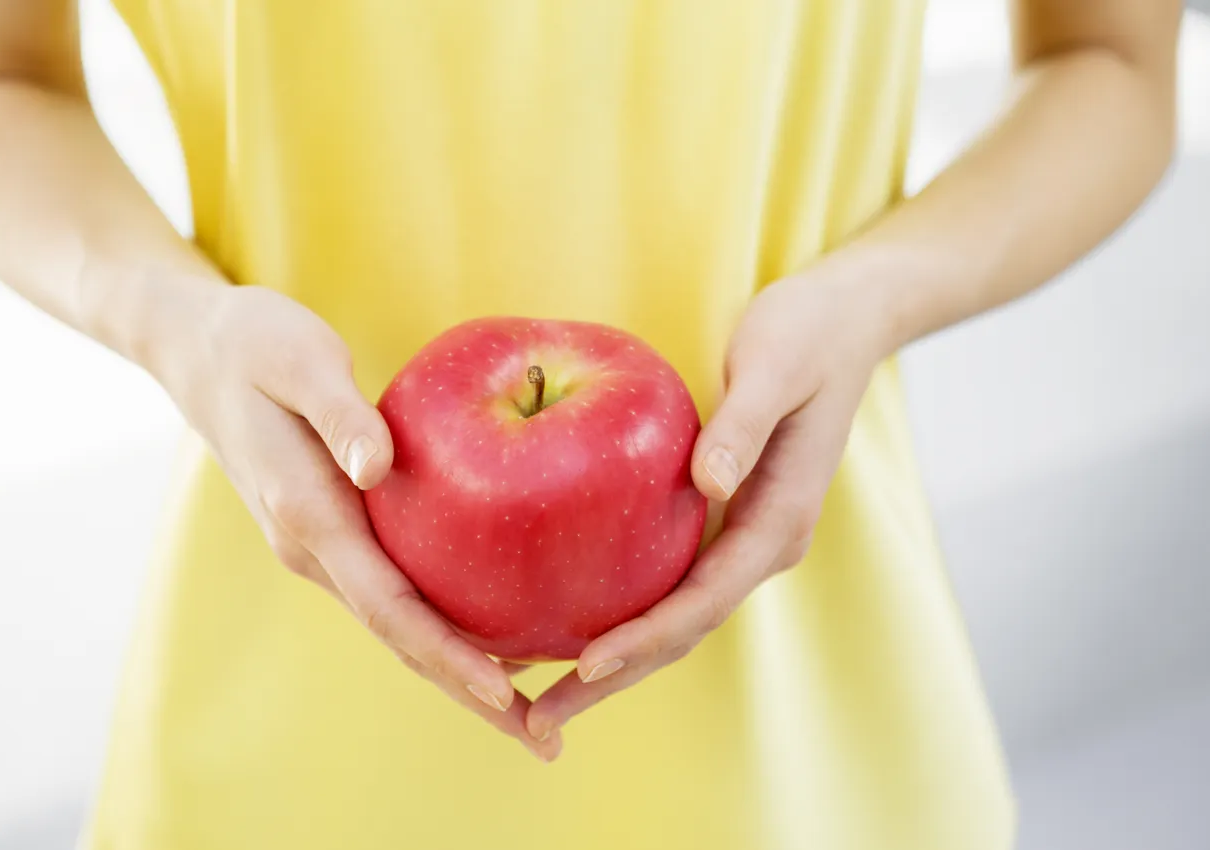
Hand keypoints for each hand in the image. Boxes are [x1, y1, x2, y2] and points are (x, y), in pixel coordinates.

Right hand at [154, 281, 560, 761]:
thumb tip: (378, 467)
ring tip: (529, 710)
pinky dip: (440, 628)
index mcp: (308, 514)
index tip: (504, 695)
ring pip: (396, 625)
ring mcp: (318, 547)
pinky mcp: (332, 533)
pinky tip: (490, 636)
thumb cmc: (253, 344)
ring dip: (458, 670)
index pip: (388, 606)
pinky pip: (392, 596)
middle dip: (469, 692)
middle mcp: (311, 548)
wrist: (194, 347)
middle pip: (399, 638)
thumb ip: (340, 412)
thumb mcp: (298, 359)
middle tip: (542, 740)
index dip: (447, 654)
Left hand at [525, 262, 891, 741]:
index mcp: (778, 519)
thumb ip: (743, 426)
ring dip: (615, 661)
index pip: (704, 599)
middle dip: (615, 678)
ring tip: (543, 698)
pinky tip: (570, 623)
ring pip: (675, 617)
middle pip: (684, 630)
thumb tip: (708, 485)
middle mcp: (762, 542)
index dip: (645, 638)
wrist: (845, 319)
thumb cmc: (806, 334)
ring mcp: (744, 536)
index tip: (584, 667)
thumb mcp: (775, 366)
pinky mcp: (723, 519)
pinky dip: (624, 613)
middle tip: (541, 719)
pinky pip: (670, 582)